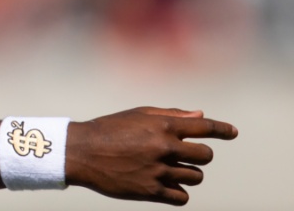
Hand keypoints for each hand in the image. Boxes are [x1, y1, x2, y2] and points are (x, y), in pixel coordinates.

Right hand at [66, 107, 237, 205]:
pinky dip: (177, 192)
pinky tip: (165, 185)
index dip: (221, 129)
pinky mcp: (150, 191)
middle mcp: (163, 147)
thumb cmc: (109, 129)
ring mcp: (158, 170)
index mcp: (161, 125)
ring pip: (195, 177)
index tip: (232, 132)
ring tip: (168, 170)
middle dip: (198, 155)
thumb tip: (201, 115)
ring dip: (187, 174)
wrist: (80, 152)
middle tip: (182, 155)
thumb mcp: (137, 115)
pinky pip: (182, 197)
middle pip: (205, 156)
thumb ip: (171, 115)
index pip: (204, 127)